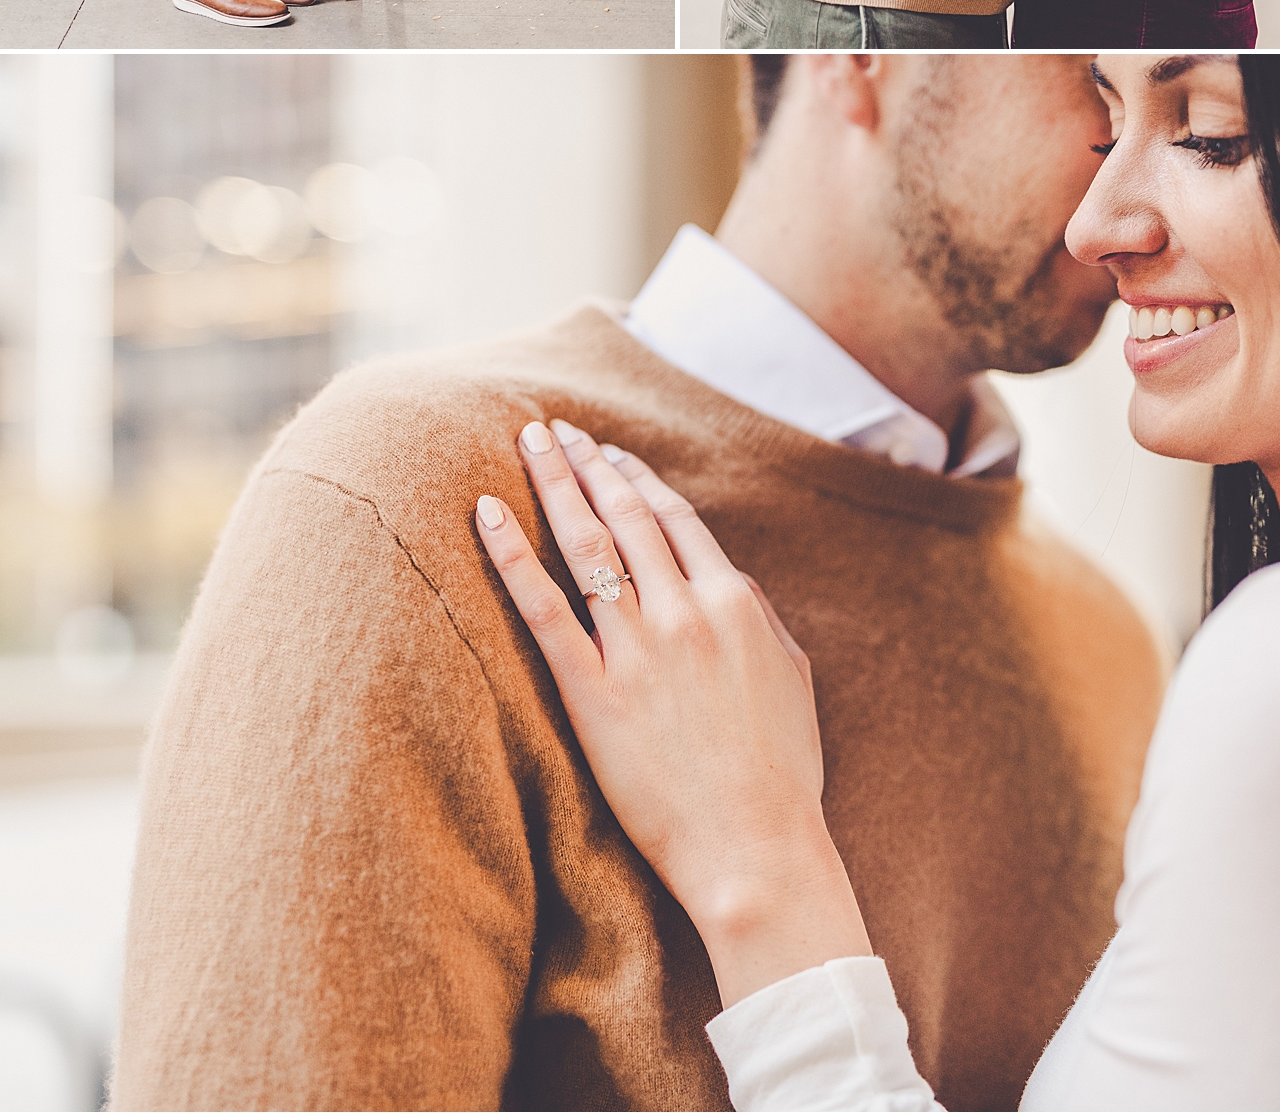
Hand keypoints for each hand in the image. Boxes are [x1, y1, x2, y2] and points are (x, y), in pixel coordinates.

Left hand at [478, 422, 871, 1004]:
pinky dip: (511, 556)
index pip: (675, 519)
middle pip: (625, 516)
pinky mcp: (594, 696)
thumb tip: (732, 581)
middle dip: (587, 463)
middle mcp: (684, 611)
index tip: (610, 453)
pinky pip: (543, 611)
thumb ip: (759, 619)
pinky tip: (486, 513)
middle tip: (554, 428)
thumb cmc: (782, 777)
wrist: (758, 852)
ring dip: (553, 484)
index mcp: (735, 602)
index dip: (637, 479)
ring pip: (586, 544)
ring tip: (526, 445)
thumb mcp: (792, 678)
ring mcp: (638, 650)